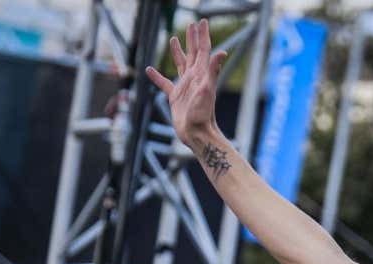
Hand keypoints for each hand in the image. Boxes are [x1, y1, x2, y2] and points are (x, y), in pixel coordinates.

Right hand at [145, 18, 227, 146]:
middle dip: (192, 38)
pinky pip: (164, 83)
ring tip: (173, 38)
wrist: (197, 134)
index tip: (201, 21)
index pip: (203, 49)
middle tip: (192, 24)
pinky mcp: (176, 97)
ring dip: (178, 51)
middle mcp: (194, 78)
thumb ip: (213, 70)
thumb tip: (222, 52)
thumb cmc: (203, 114)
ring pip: (180, 64)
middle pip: (193, 53)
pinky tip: (150, 70)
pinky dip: (157, 76)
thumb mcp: (207, 90)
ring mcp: (185, 87)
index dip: (202, 35)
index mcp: (202, 74)